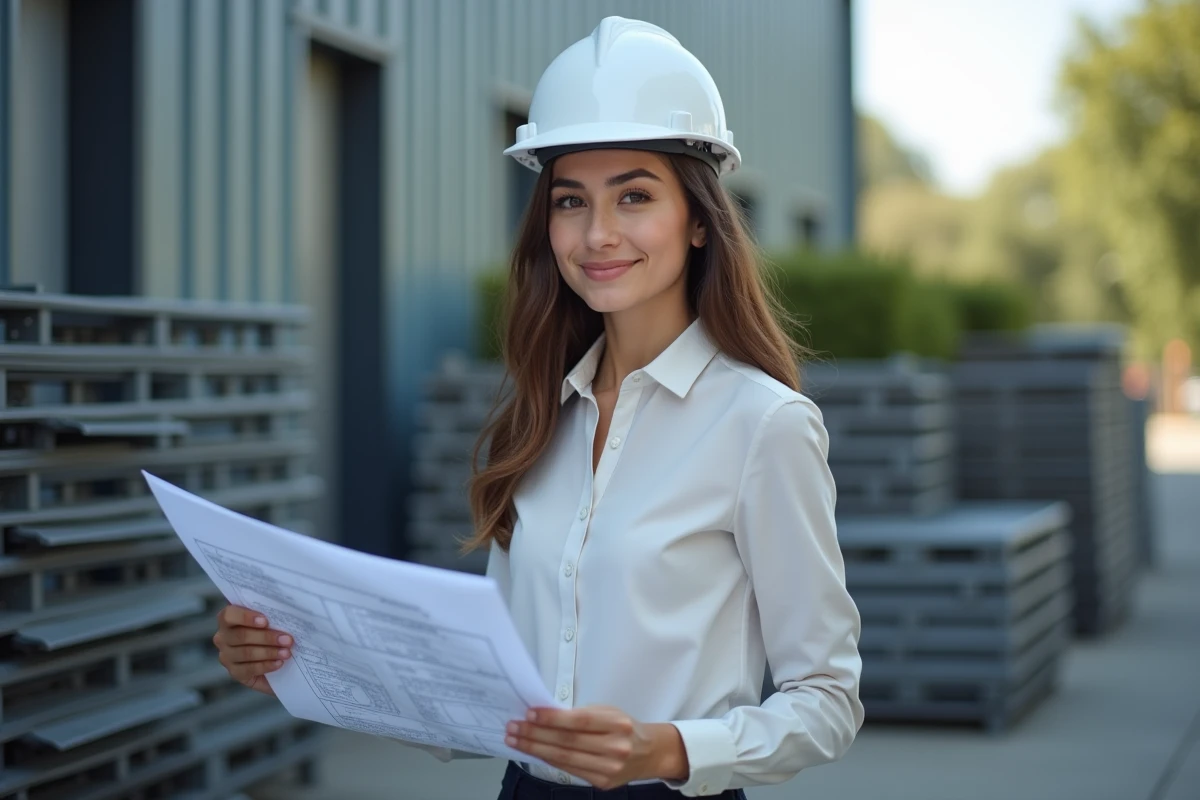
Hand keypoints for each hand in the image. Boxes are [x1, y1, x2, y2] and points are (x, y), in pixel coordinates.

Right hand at [212, 605, 293, 695]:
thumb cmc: (272, 631)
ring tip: (286, 652)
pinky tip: (279, 663)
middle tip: (287, 640)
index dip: (245, 617)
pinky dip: (266, 666)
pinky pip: (249, 669)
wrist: (275, 660)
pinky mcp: (234, 673)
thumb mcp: (271, 620)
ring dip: (269, 652)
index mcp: (228, 619)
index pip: (229, 615)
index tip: (265, 621)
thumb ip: (272, 615)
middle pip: (241, 636)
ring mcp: (226, 656)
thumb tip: (288, 613)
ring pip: (246, 653)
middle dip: (266, 637)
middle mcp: (223, 638)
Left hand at [505, 705, 688, 789]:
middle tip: (513, 727)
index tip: (530, 713)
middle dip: (536, 734)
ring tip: (515, 740)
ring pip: (564, 759)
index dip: (552, 718)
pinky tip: (534, 752)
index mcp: (617, 725)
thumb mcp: (609, 712)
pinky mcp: (601, 783)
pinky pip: (569, 770)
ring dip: (535, 749)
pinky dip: (548, 760)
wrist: (648, 753)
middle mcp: (615, 748)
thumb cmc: (624, 727)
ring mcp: (608, 769)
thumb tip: (545, 715)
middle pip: (567, 742)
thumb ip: (581, 715)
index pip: (579, 721)